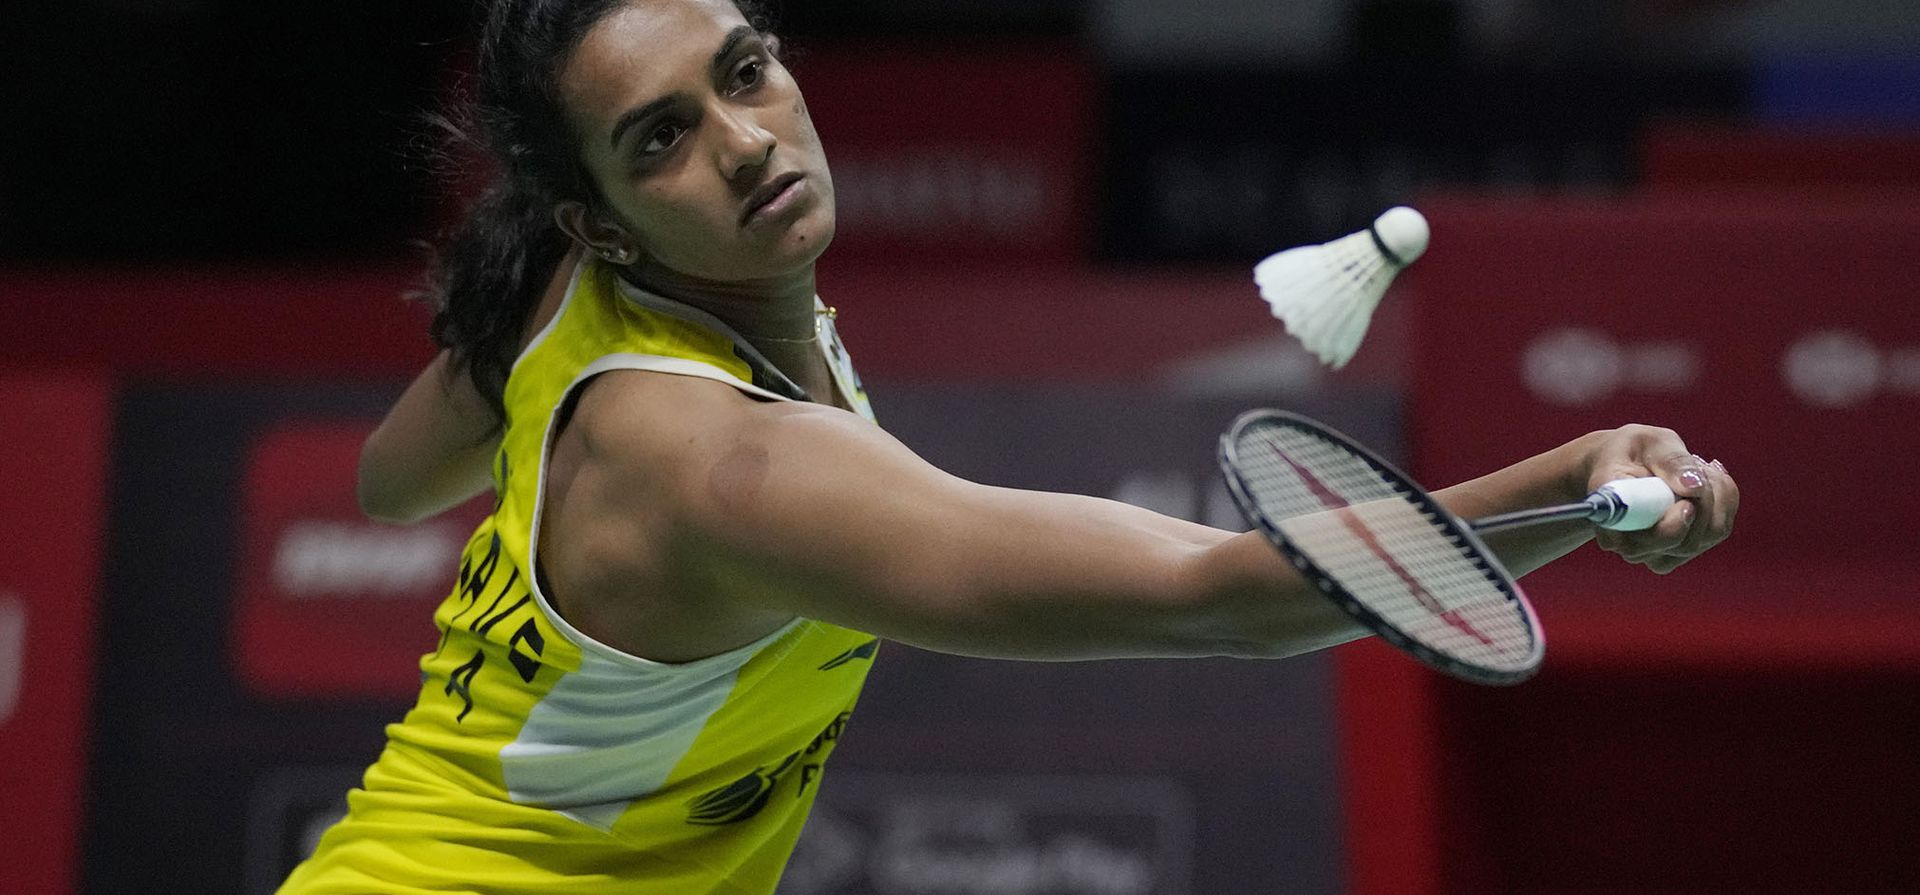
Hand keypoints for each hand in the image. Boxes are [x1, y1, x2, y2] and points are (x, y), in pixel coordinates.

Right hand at [1580, 425, 1738, 573]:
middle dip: (1704, 501)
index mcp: (1609, 517)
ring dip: (1716, 498)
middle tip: (1699, 465)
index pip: (1643, 541)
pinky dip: (1724, 503)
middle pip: (1682, 544)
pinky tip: (1709, 482)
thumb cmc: (1632, 450)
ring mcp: (1652, 553)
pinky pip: (1716, 533)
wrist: (1622, 464)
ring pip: (1705, 538)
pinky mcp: (1676, 551)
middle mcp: (1627, 544)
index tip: (1686, 498)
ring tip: (1700, 469)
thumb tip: (1695, 486)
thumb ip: (1671, 461)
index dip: (1673, 524)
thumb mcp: (1648, 442)